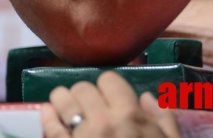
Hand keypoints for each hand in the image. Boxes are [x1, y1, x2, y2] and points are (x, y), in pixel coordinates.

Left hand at [41, 71, 179, 137]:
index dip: (110, 88)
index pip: (109, 79)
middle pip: (83, 88)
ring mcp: (81, 136)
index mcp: (131, 116)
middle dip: (86, 95)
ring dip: (64, 100)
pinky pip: (50, 124)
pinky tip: (49, 112)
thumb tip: (148, 98)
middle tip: (90, 108)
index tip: (110, 99)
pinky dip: (48, 115)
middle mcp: (103, 121)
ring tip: (68, 107)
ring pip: (62, 99)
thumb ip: (164, 120)